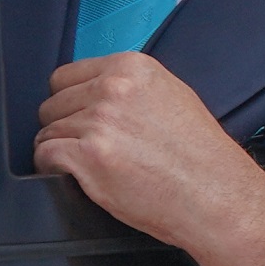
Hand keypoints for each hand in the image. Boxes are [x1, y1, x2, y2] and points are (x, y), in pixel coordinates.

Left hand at [35, 53, 264, 265]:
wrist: (219, 198)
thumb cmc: (203, 158)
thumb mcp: (173, 99)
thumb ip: (131, 89)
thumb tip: (93, 94)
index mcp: (133, 67)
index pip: (65, 76)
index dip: (71, 103)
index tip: (83, 121)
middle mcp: (113, 88)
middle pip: (52, 104)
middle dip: (66, 127)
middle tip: (94, 149)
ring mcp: (99, 121)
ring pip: (47, 132)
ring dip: (62, 152)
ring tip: (93, 167)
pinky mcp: (89, 155)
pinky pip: (45, 156)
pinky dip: (54, 170)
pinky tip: (81, 178)